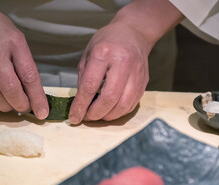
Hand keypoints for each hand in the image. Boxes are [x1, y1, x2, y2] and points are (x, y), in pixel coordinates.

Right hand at [0, 0, 48, 118]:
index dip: (37, 98)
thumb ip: (25, 63)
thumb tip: (32, 91)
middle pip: (11, 90)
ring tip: (12, 104)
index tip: (42, 111)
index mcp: (14, 44)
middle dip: (21, 105)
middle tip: (25, 107)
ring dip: (6, 106)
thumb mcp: (18, 39)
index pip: (29, 76)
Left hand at [69, 0, 183, 123]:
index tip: (74, 117)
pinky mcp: (144, 81)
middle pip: (109, 98)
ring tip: (98, 115)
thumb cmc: (107, 42)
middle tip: (87, 117)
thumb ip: (83, 79)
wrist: (133, 33)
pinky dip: (119, 112)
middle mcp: (123, 63)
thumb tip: (80, 104)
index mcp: (103, 53)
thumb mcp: (88, 55)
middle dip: (95, 113)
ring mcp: (136, 73)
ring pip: (123, 104)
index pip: (90, 86)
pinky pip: (132, 104)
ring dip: (108, 116)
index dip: (80, 106)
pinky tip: (110, 110)